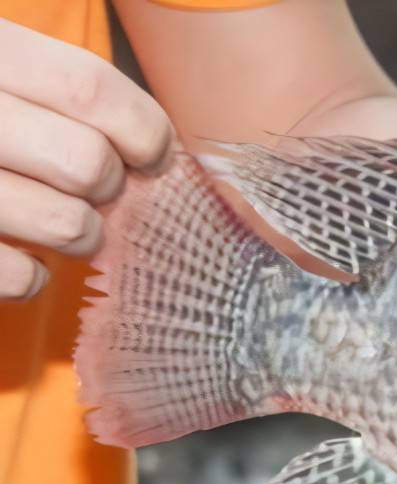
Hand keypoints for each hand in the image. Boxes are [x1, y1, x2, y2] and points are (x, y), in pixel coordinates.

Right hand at [0, 19, 171, 300]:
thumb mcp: (0, 69)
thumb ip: (59, 92)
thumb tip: (157, 148)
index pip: (88, 89)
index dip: (142, 128)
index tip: (152, 152)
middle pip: (86, 163)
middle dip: (110, 186)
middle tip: (94, 187)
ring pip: (66, 225)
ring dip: (81, 233)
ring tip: (62, 221)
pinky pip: (19, 277)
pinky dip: (33, 276)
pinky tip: (19, 256)